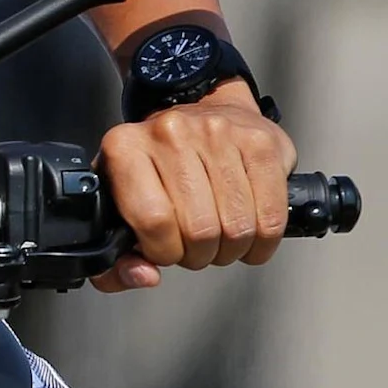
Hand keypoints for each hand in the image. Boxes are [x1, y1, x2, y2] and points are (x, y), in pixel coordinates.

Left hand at [91, 82, 294, 292]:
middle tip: (196, 247)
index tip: (166, 251)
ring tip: (221, 239)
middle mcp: (170, 134)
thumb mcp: (120, 203)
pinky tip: (251, 236)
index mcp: (125, 148)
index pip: (153, 221)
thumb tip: (144, 276)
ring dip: (232, 250)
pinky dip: (264, 240)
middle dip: (200, 255)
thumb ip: (116, 256)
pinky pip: (270, 215)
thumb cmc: (158, 166)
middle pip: (199, 229)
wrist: (201, 111)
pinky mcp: (259, 143)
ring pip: (237, 227)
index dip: (164, 252)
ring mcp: (218, 134)